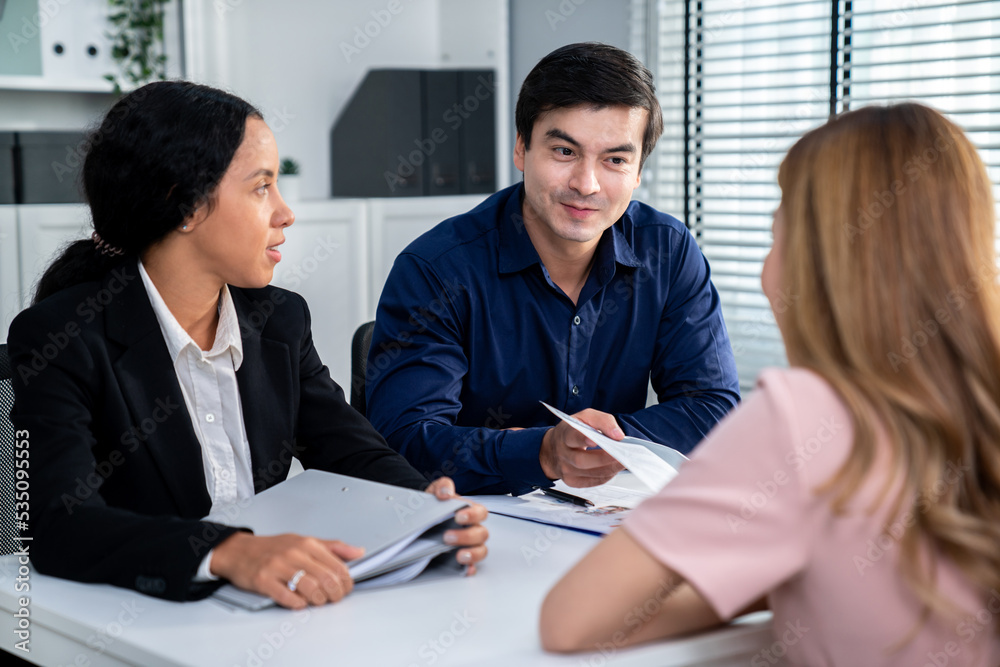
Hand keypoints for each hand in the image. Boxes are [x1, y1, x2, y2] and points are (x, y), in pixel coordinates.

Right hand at [210, 532, 363, 608]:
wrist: (239, 551)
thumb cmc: (273, 548)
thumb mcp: (304, 540)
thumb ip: (332, 547)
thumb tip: (358, 552)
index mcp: (307, 543)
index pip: (337, 565)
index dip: (346, 581)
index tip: (346, 588)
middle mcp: (294, 553)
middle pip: (326, 578)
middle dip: (336, 594)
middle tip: (334, 598)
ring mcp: (278, 567)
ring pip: (310, 588)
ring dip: (319, 600)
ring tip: (318, 601)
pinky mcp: (264, 581)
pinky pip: (287, 597)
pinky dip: (298, 604)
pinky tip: (300, 603)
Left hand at [425, 477, 488, 574]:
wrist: (420, 518)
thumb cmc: (433, 505)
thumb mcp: (435, 491)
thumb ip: (442, 486)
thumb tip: (446, 492)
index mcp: (469, 512)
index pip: (480, 513)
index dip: (473, 515)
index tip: (458, 517)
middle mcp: (472, 529)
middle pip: (481, 534)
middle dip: (466, 536)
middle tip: (448, 537)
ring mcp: (469, 545)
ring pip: (481, 551)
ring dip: (472, 553)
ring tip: (459, 555)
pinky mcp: (461, 559)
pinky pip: (472, 566)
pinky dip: (470, 568)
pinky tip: (464, 568)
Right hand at [539, 408, 625, 486]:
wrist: (553, 448)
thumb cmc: (573, 431)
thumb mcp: (586, 417)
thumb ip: (603, 421)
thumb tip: (618, 435)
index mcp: (564, 434)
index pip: (572, 437)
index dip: (583, 439)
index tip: (595, 440)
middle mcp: (563, 453)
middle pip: (582, 460)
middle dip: (604, 458)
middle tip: (622, 455)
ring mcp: (566, 469)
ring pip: (590, 473)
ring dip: (610, 468)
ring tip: (624, 461)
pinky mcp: (572, 481)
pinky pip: (593, 482)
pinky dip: (606, 476)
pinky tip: (613, 468)